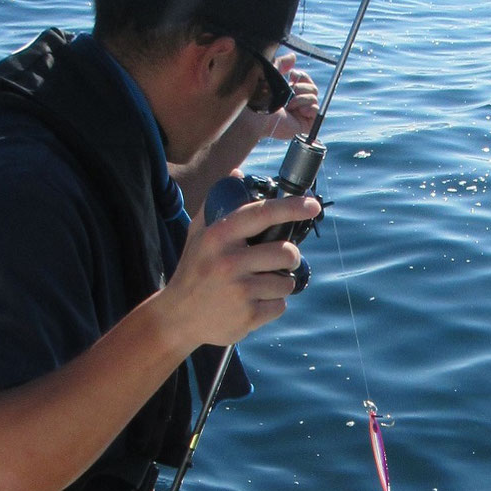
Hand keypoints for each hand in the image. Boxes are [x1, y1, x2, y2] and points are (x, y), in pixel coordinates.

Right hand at [162, 191, 321, 347]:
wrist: (177, 317)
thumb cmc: (194, 270)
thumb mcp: (198, 234)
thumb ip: (218, 205)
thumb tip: (238, 174)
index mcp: (218, 236)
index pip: (263, 214)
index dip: (292, 208)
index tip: (312, 206)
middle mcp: (229, 262)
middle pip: (286, 252)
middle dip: (290, 256)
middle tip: (281, 259)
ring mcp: (239, 291)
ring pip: (286, 282)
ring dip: (280, 283)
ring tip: (261, 284)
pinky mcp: (247, 316)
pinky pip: (280, 305)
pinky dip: (272, 304)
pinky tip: (253, 303)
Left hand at [265, 53, 319, 140]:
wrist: (257, 117)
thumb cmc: (258, 99)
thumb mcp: (270, 74)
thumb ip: (281, 64)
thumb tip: (293, 57)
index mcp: (287, 93)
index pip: (305, 80)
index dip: (302, 76)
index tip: (291, 76)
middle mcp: (295, 103)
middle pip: (312, 88)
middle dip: (301, 87)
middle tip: (289, 93)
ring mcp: (300, 115)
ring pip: (314, 97)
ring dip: (301, 98)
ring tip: (288, 105)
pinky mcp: (305, 124)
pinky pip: (316, 110)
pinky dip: (308, 107)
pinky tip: (297, 111)